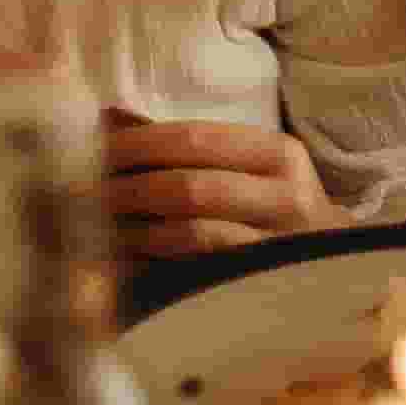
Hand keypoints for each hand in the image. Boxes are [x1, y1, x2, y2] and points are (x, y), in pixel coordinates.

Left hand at [99, 115, 338, 259]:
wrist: (324, 270)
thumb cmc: (270, 209)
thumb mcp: (247, 168)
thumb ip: (189, 147)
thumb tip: (108, 120)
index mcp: (280, 155)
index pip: (198, 138)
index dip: (139, 143)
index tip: (94, 148)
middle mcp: (287, 197)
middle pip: (190, 187)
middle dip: (128, 188)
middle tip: (80, 191)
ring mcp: (275, 246)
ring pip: (190, 233)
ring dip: (133, 230)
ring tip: (94, 225)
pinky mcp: (257, 284)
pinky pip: (193, 271)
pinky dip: (152, 262)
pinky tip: (122, 257)